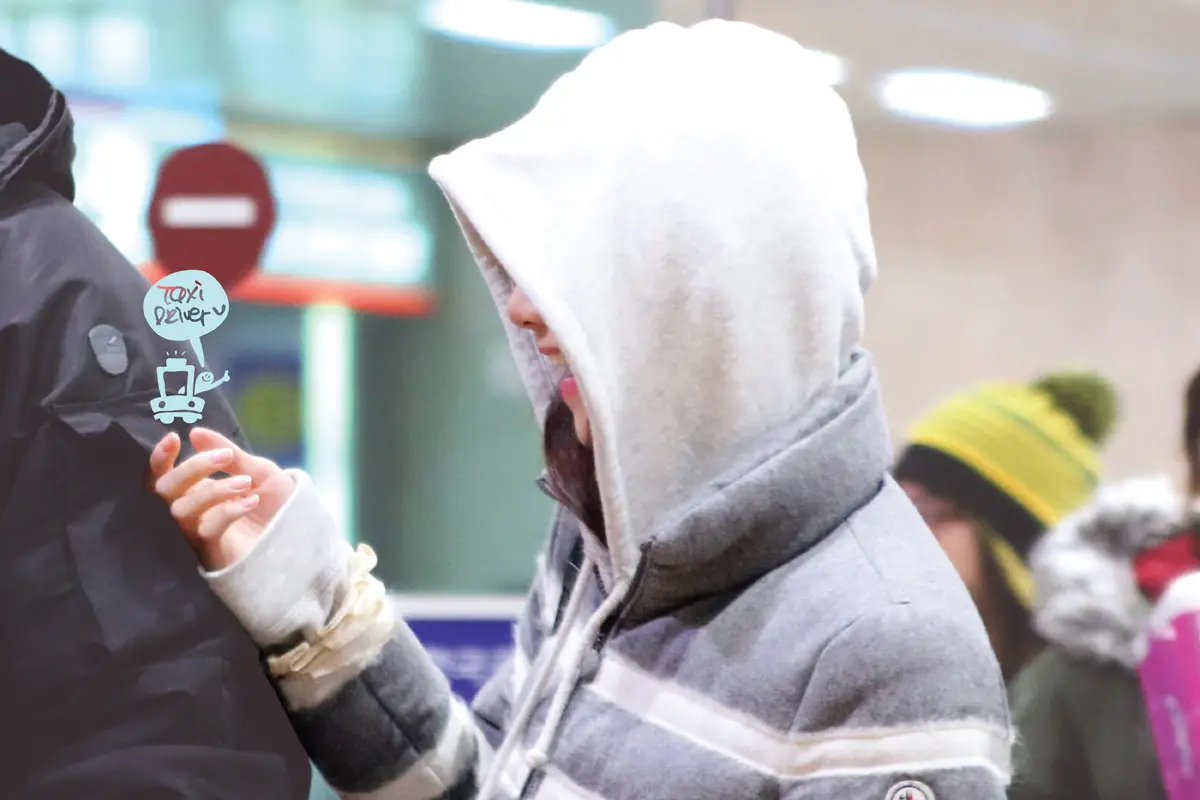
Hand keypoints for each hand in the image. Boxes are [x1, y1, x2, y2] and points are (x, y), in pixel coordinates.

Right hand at [147, 428, 296, 571]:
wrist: (301, 537)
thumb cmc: (276, 505)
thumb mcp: (257, 471)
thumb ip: (227, 453)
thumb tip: (195, 432)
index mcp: (196, 489)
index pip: (161, 476)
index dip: (160, 458)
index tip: (174, 437)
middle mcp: (190, 511)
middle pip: (165, 490)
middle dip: (192, 468)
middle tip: (225, 458)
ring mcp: (197, 533)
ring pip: (181, 510)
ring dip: (213, 490)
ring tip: (245, 483)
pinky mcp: (211, 551)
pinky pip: (206, 530)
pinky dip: (227, 511)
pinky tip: (251, 501)